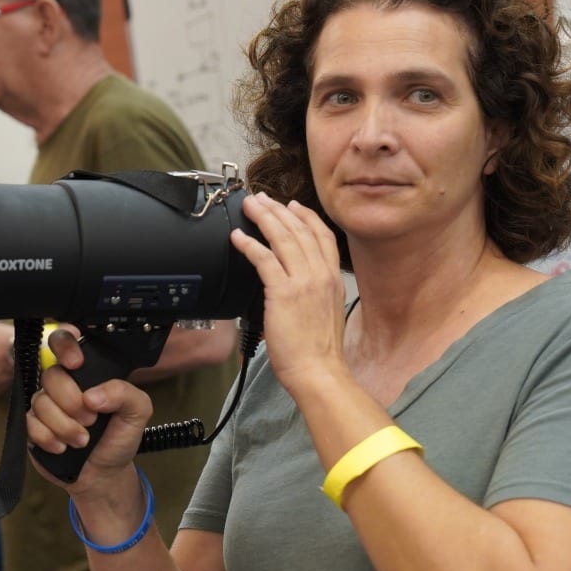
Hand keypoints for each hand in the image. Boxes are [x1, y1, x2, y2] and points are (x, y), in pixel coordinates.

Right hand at [25, 328, 153, 499]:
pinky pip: (30, 424)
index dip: (64, 345)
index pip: (65, 343)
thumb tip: (92, 395)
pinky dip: (49, 438)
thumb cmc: (119, 438)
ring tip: (82, 440)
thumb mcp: (138, 412)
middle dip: (71, 400)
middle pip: (51, 375)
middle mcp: (63, 385)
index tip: (76, 363)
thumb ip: (124, 393)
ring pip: (41, 402)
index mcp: (87, 374)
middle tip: (90, 419)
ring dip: (64, 425)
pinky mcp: (32, 427)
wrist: (104, 475)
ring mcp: (46, 405)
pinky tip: (63, 447)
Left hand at [229, 194, 347, 394]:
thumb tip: (297, 284)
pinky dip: (249, 244)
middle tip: (261, 198)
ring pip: (282, 238)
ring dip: (263, 218)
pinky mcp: (284, 293)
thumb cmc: (319, 352)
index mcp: (332, 279)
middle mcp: (321, 275)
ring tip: (249, 206)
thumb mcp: (327, 313)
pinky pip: (264, 259)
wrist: (319, 371)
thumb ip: (315, 292)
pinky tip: (237, 237)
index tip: (292, 205)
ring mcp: (304, 282)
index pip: (321, 236)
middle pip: (300, 230)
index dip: (306, 216)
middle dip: (278, 210)